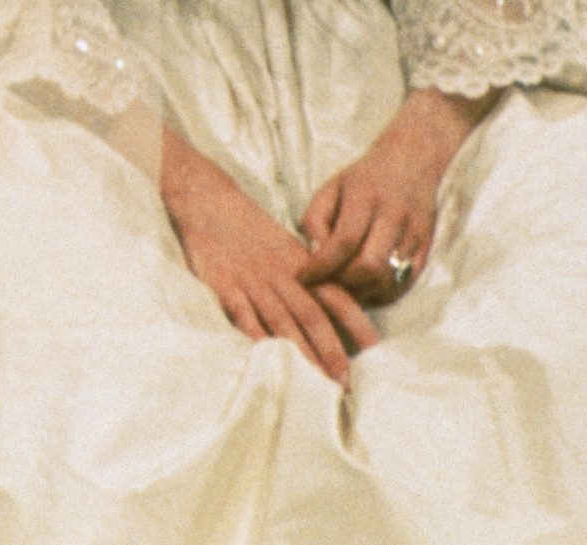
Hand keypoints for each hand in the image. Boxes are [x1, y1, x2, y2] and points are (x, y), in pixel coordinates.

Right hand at [159, 127, 378, 380]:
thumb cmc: (251, 233)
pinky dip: (256, 337)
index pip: (336, 297)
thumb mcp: (288, 251)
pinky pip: (242, 315)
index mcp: (302, 266)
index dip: (357, 323)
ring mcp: (253, 281)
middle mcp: (282, 275)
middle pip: (312, 315)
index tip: (376, 351)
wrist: (209, 202)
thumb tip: (337, 316)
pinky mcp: (224, 286)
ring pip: (282, 321)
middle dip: (331, 351)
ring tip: (316, 383)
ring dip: (301, 353)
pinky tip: (267, 360)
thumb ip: (310, 280)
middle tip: (346, 383)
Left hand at [299, 88, 494, 304]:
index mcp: (366, 196)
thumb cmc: (363, 179)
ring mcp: (414, 234)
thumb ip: (314, 220)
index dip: (321, 266)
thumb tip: (313, 254)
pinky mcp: (426, 248)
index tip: (303, 277)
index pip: (344, 241)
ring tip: (343, 287)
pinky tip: (365, 287)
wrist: (412, 161)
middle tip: (325, 285)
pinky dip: (381, 293)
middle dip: (342, 284)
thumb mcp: (330, 188)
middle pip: (369, 266)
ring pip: (388, 280)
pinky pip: (404, 284)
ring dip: (361, 293)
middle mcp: (394, 215)